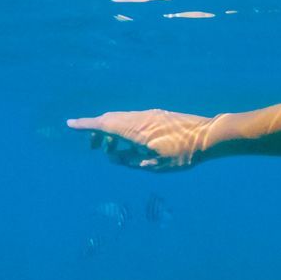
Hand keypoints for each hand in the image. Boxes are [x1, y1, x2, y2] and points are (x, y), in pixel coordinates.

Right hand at [67, 109, 215, 170]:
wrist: (210, 136)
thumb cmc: (183, 154)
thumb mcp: (153, 165)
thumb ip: (129, 161)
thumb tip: (112, 157)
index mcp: (136, 129)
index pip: (104, 124)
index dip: (85, 125)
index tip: (70, 124)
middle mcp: (140, 117)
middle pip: (111, 120)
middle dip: (98, 132)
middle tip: (94, 149)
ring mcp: (151, 114)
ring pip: (122, 119)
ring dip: (113, 132)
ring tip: (114, 151)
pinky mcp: (159, 116)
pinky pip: (134, 120)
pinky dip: (125, 130)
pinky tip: (131, 144)